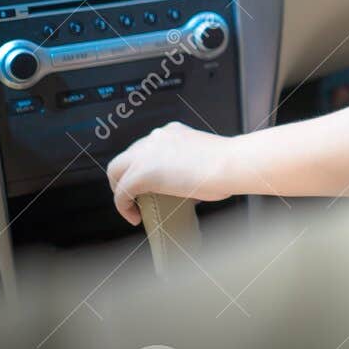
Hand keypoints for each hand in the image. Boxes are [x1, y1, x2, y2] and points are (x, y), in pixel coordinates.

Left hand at [105, 121, 241, 226]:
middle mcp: (155, 138)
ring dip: (121, 190)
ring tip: (132, 208)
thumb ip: (187, 166)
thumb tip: (184, 190)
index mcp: (170, 132)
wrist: (231, 164)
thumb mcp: (203, 158)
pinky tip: (134, 216)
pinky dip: (123, 206)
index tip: (150, 185)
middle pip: (124, 157)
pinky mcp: (142, 173)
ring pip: (116, 170)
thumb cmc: (228, 165)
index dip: (141, 168)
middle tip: (134, 197)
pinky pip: (121, 191)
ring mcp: (146, 153)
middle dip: (124, 178)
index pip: (144, 148)